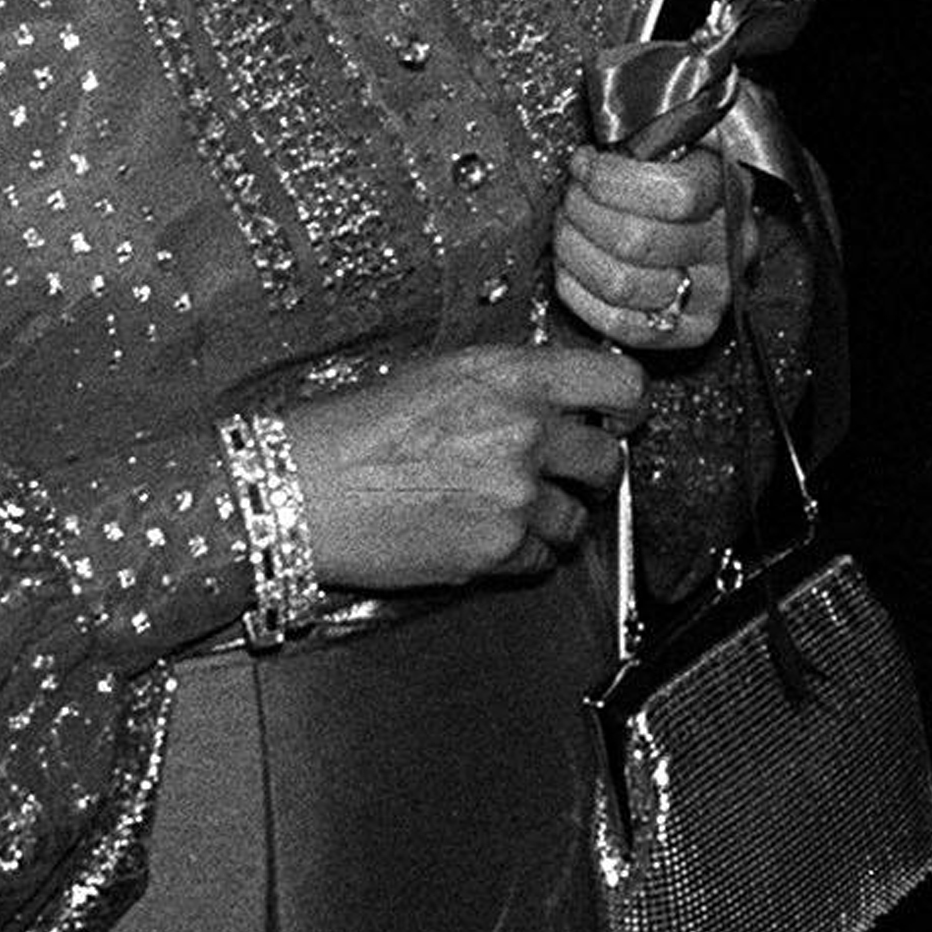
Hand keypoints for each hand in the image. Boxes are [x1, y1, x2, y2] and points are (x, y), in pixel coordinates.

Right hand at [291, 342, 644, 588]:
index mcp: (518, 378)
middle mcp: (528, 432)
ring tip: (512, 510)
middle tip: (568, 474)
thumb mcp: (445, 374)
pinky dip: (525, 553)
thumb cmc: (359, 428)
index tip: (619, 420)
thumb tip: (563, 401)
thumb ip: (516, 385)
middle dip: (593, 470)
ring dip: (556, 516)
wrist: (304, 487)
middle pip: (609, 459)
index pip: (622, 384)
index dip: (627, 407)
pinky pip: (542, 557)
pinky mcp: (497, 549)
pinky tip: (489, 536)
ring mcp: (517, 495)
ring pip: (579, 516)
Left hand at [552, 140, 748, 355]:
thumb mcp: (676, 148)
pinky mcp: (690, 330)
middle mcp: (729, 246)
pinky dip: (581, 293)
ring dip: (575, 251)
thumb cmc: (677, 183)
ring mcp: (713, 294)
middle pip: (639, 240)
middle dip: (585, 213)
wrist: (705, 231)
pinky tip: (571, 267)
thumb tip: (586, 163)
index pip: (677, 193)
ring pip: (622, 283)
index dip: (615, 180)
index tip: (586, 165)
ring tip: (567, 229)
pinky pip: (621, 323)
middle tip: (570, 198)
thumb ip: (641, 147)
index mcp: (729, 190)